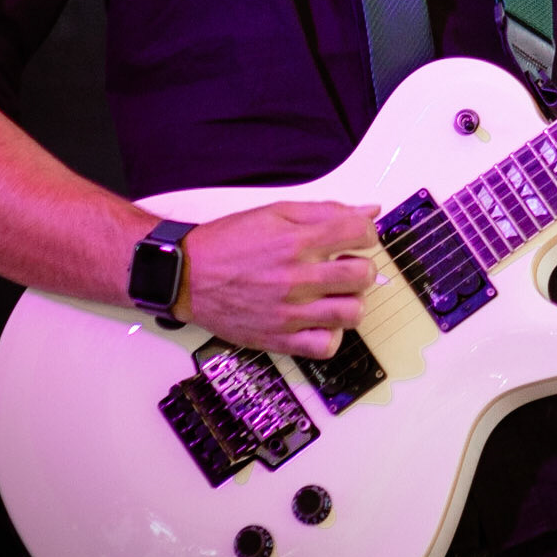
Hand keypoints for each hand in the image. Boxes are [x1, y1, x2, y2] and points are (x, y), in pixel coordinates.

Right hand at [179, 200, 380, 357]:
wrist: (187, 275)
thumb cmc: (229, 242)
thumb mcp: (276, 212)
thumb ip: (326, 211)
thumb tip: (369, 211)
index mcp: (297, 241)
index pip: (361, 235)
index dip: (366, 234)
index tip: (357, 239)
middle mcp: (296, 278)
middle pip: (362, 276)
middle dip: (361, 267)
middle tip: (346, 267)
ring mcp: (290, 312)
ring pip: (352, 313)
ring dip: (351, 302)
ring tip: (334, 294)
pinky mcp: (279, 339)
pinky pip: (326, 346)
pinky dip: (330, 334)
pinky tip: (319, 320)